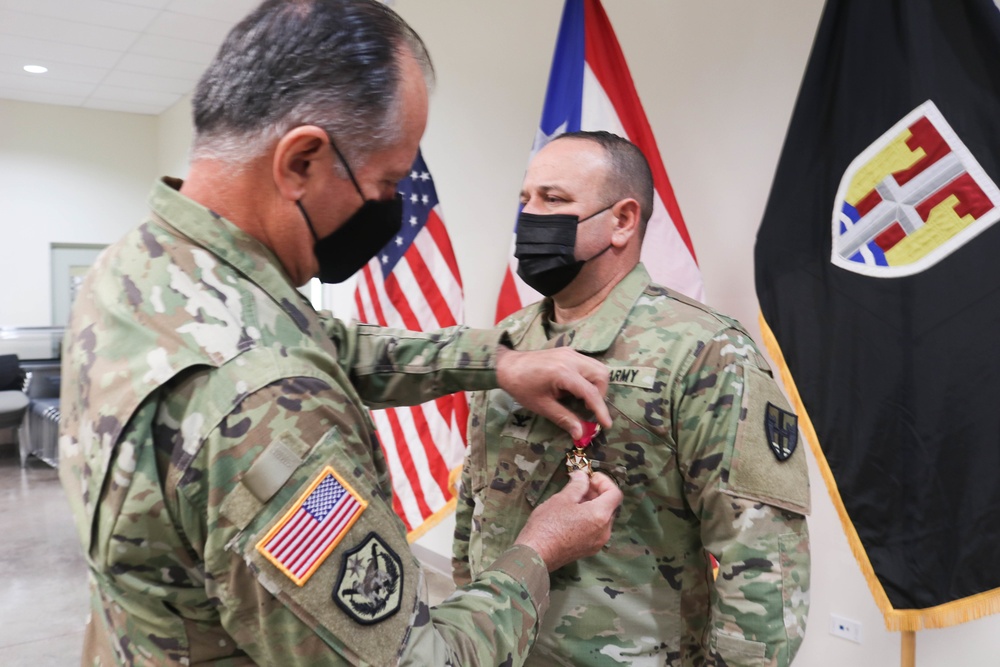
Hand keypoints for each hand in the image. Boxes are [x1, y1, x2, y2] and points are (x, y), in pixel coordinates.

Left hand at [495, 346, 610, 440]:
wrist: (507, 366)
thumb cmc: (521, 387)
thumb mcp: (542, 406)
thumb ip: (564, 418)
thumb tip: (581, 434)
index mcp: (562, 373)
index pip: (590, 392)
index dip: (600, 410)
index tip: (606, 424)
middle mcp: (570, 359)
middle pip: (601, 374)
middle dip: (600, 393)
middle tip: (587, 407)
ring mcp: (570, 353)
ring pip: (597, 367)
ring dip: (596, 384)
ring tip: (581, 398)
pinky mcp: (568, 351)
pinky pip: (588, 363)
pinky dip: (589, 376)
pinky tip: (575, 387)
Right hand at [514, 471, 622, 571]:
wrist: (535, 555)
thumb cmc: (547, 524)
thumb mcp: (562, 499)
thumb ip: (577, 485)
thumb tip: (583, 476)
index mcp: (600, 515)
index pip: (615, 494)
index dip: (604, 481)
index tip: (589, 476)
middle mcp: (604, 531)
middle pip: (610, 506)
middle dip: (598, 493)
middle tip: (580, 485)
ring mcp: (597, 543)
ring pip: (603, 519)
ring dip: (593, 506)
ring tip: (574, 499)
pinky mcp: (588, 550)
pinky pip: (596, 530)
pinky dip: (589, 519)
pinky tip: (572, 515)